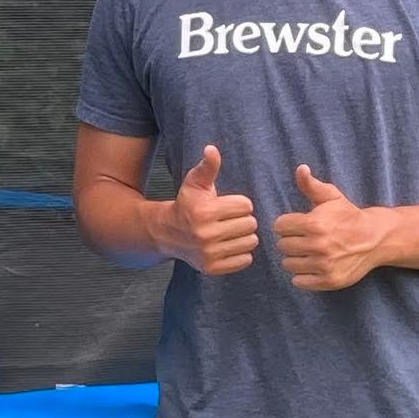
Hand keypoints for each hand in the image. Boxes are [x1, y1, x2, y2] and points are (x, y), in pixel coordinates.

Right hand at [154, 144, 261, 276]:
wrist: (167, 233)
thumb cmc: (187, 204)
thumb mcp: (195, 182)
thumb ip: (208, 166)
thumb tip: (212, 149)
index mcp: (204, 212)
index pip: (246, 205)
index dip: (239, 203)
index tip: (226, 206)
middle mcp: (206, 235)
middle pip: (250, 224)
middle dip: (243, 219)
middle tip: (229, 220)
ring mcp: (209, 254)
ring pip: (251, 242)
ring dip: (244, 236)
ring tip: (230, 232)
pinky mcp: (213, 268)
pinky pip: (245, 259)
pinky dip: (241, 253)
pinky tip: (228, 245)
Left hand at [273, 166, 388, 291]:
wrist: (375, 239)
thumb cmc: (349, 216)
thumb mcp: (331, 197)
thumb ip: (311, 184)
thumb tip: (300, 168)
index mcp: (314, 224)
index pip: (279, 226)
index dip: (287, 224)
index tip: (298, 224)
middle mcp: (318, 245)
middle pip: (282, 246)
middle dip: (291, 241)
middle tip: (304, 239)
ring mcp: (323, 265)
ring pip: (288, 264)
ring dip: (295, 258)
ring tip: (308, 252)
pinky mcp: (329, 281)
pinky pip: (299, 282)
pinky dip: (302, 276)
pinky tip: (312, 265)